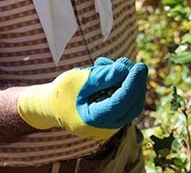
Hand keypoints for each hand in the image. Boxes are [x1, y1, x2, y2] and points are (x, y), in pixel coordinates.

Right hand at [16, 57, 147, 139]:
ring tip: (105, 64)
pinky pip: (124, 100)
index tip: (140, 66)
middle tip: (128, 63)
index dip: (133, 83)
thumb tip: (126, 69)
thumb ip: (102, 76)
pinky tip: (105, 69)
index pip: (122, 102)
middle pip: (133, 104)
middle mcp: (106, 128)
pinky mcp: (112, 118)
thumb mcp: (79, 79)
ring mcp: (111, 125)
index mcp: (94, 120)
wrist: (50, 106)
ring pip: (131, 102)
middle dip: (135, 82)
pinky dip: (121, 84)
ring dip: (127, 81)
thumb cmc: (61, 92)